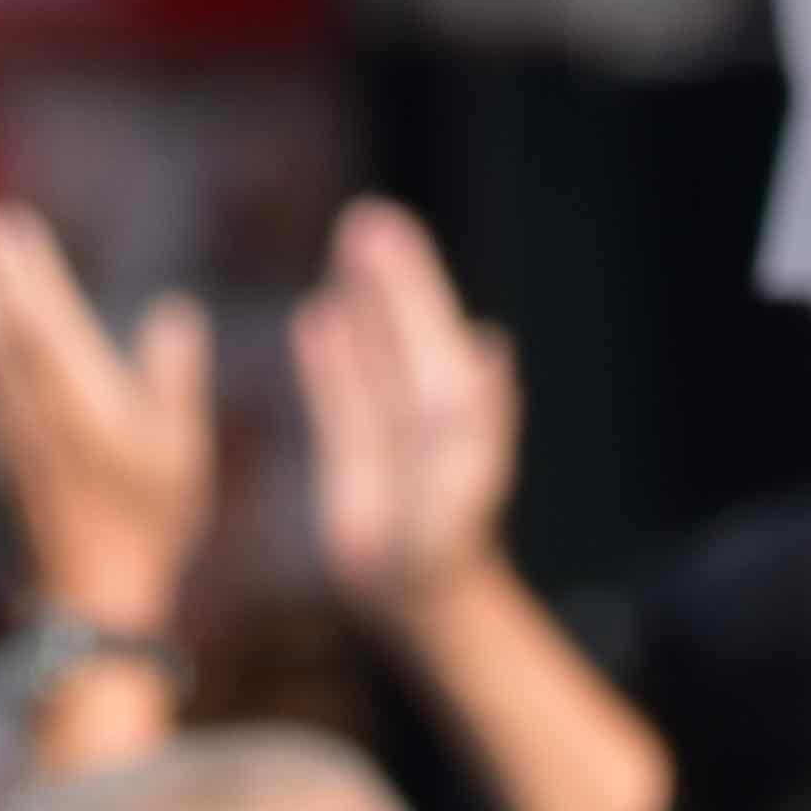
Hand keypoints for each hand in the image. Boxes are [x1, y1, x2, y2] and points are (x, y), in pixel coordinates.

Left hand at [0, 197, 213, 631]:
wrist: (98, 595)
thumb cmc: (151, 524)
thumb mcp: (183, 454)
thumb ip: (176, 381)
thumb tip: (175, 313)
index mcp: (83, 405)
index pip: (47, 321)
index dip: (28, 270)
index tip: (11, 222)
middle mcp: (39, 412)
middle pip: (4, 329)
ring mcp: (15, 434)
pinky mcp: (5, 456)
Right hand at [291, 199, 521, 634]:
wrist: (417, 591)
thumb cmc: (450, 536)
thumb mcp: (473, 469)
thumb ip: (485, 408)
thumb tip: (494, 346)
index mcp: (450, 398)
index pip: (426, 319)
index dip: (405, 272)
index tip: (384, 225)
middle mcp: (418, 404)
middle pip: (395, 323)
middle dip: (378, 274)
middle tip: (361, 219)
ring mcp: (384, 428)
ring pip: (365, 350)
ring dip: (353, 303)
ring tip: (341, 252)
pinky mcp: (349, 455)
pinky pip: (335, 393)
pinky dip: (326, 358)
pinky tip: (315, 320)